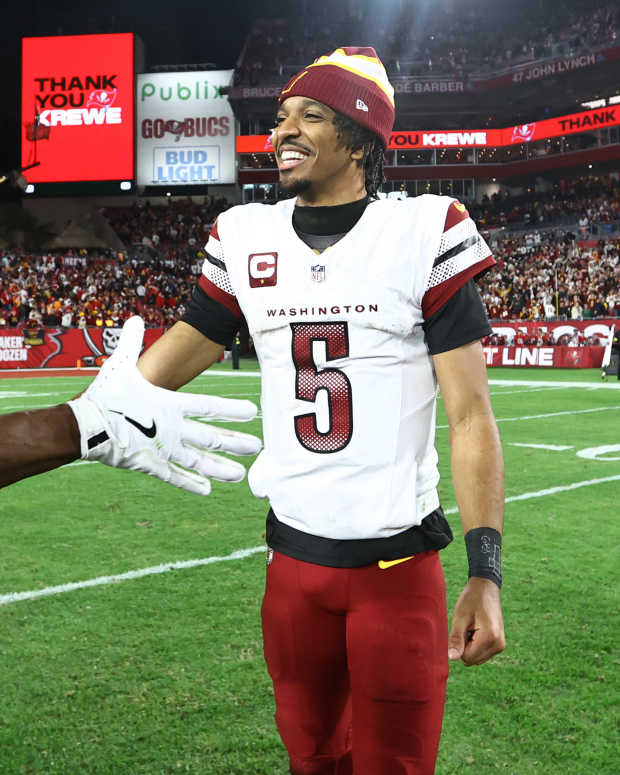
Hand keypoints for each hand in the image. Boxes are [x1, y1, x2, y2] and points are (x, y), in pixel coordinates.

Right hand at [68, 316, 261, 494]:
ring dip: (221, 469)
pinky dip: (191, 484)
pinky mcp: (151, 466)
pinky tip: (207, 490)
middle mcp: (172, 429)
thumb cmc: (104, 396)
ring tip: (239, 474)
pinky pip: (175, 477)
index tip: (252, 412)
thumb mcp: (120, 365)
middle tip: (257, 447)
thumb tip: (134, 318)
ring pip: (199, 462)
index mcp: (169, 404)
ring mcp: (163, 450)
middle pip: (211, 438)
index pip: (209, 406)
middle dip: (235, 443)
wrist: (83, 428)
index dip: (231, 410)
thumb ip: (131, 342)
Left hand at [448, 577, 505, 665]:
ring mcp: (500, 646)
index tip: (463, 627)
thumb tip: (451, 658)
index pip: (466, 657)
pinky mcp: (499, 645)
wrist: (486, 588)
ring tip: (473, 626)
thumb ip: (456, 639)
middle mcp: (498, 645)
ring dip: (470, 645)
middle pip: (471, 659)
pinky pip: (481, 653)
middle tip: (468, 626)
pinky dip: (475, 644)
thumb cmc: (471, 600)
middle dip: (465, 646)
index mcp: (490, 638)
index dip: (459, 644)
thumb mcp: (460, 618)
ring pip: (475, 658)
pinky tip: (477, 629)